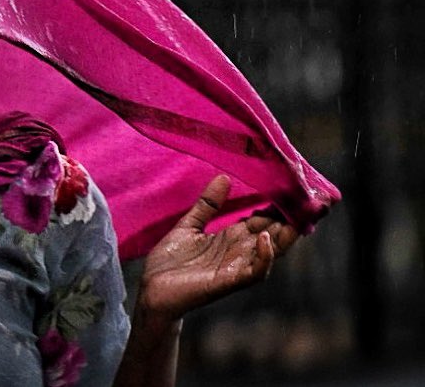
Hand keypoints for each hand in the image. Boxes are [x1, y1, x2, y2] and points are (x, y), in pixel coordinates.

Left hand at [138, 175, 298, 320]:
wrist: (152, 289)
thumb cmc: (170, 261)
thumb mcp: (189, 225)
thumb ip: (207, 204)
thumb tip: (224, 177)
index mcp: (231, 237)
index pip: (263, 219)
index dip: (279, 206)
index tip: (294, 188)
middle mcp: (239, 251)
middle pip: (274, 233)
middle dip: (293, 220)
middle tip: (313, 202)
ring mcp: (236, 266)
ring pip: (271, 251)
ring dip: (285, 237)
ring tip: (296, 219)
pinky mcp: (228, 281)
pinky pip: (254, 272)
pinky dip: (264, 257)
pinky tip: (266, 239)